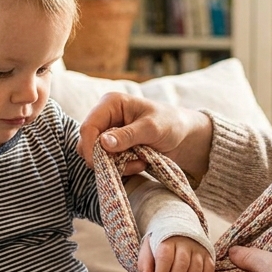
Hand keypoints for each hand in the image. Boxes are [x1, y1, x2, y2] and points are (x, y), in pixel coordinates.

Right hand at [78, 92, 212, 178]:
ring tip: (140, 161)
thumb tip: (103, 143)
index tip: (99, 164)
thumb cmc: (170, 123)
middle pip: (87, 144)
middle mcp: (106, 117)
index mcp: (111, 104)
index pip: (88, 127)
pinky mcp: (114, 148)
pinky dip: (123, 167)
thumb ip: (128, 135)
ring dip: (117, 164)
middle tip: (131, 162)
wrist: (184, 135)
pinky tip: (140, 163)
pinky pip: (108, 163)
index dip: (89, 147)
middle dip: (106, 158)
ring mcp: (108, 134)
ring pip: (96, 156)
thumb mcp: (151, 128)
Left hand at [139, 235, 214, 271]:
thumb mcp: (148, 249)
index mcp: (168, 240)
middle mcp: (185, 243)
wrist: (179, 228)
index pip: (166, 256)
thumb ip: (145, 262)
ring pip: (196, 268)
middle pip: (182, 264)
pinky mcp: (208, 254)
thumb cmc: (161, 244)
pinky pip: (209, 269)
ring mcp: (198, 249)